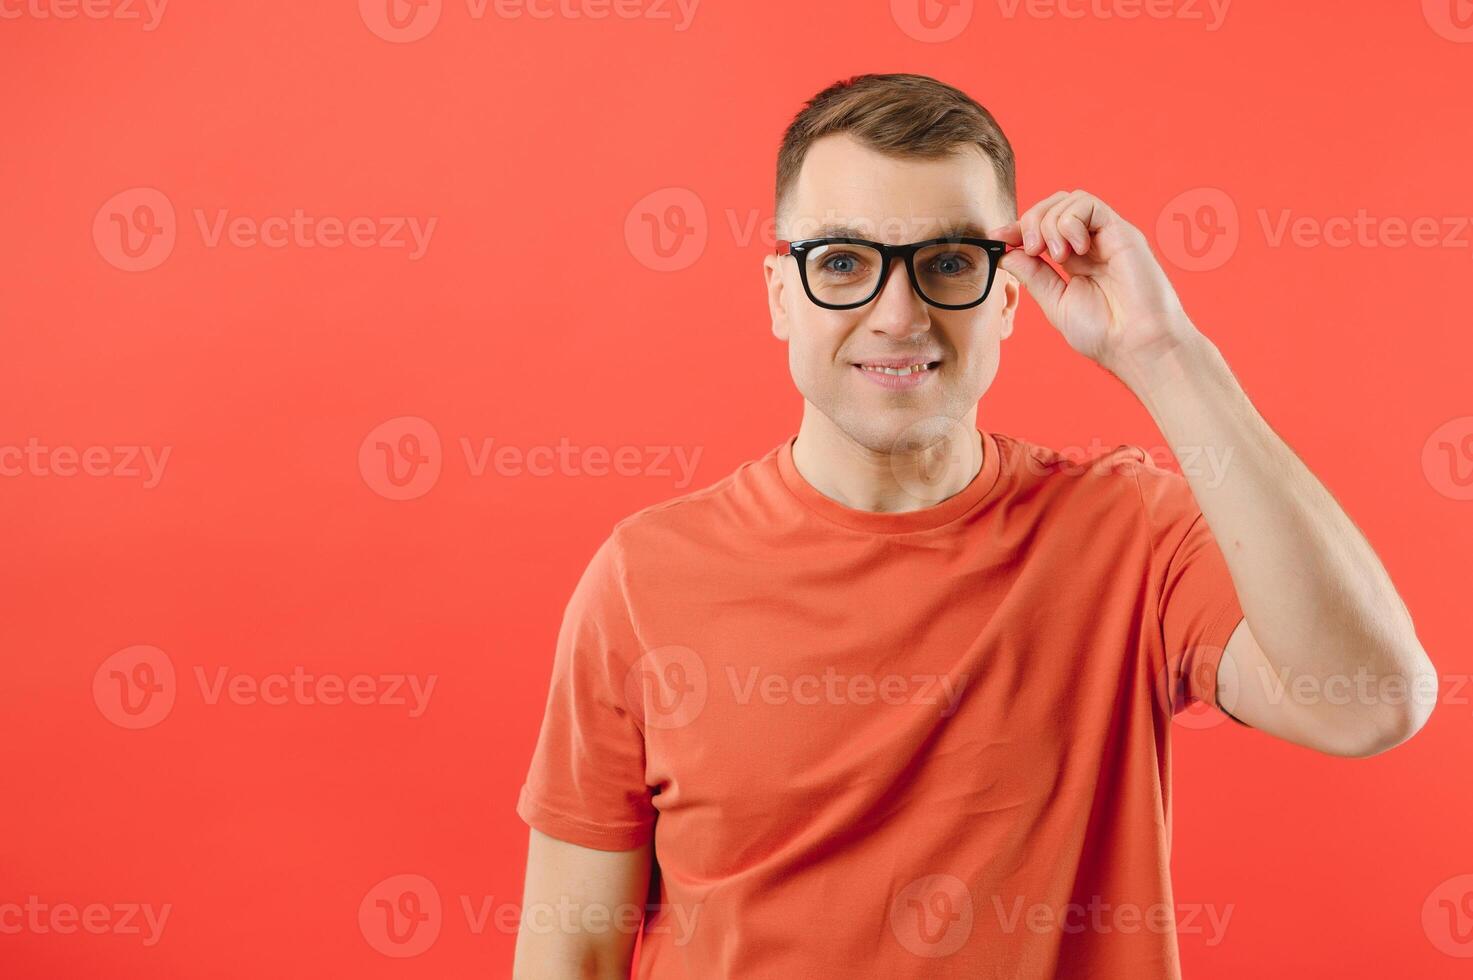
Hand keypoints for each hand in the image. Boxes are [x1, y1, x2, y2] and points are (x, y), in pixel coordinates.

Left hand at [987, 190, 1203, 388]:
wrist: (1137, 345)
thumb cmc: (1104, 333)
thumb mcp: (1056, 302)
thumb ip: (1033, 276)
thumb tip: (1007, 254)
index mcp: (1075, 261)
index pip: (1043, 228)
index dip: (1018, 228)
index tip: (998, 237)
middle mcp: (1092, 244)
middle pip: (1054, 205)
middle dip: (1031, 221)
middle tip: (1031, 249)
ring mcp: (1107, 236)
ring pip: (1069, 200)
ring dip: (1050, 222)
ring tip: (1055, 255)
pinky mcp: (1122, 232)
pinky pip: (1090, 205)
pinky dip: (1071, 221)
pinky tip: (1074, 250)